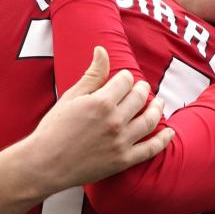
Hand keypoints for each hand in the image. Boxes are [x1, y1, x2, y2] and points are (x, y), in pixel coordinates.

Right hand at [24, 47, 168, 191]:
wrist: (45, 163)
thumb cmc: (54, 128)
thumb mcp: (71, 97)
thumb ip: (92, 75)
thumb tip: (102, 50)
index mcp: (101, 102)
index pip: (126, 81)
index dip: (125, 77)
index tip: (123, 79)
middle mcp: (115, 121)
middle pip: (140, 98)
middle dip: (142, 89)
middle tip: (142, 88)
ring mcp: (121, 141)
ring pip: (150, 120)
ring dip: (157, 109)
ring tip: (158, 103)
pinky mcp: (123, 160)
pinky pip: (151, 149)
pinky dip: (163, 140)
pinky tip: (169, 132)